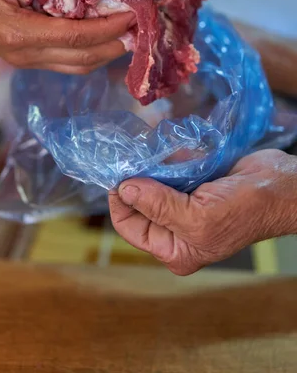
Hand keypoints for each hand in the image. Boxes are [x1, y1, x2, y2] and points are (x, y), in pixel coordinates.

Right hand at [0, 0, 133, 73]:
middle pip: (83, 59)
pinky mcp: (24, 57)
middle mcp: (24, 54)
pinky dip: (88, 52)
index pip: (76, 37)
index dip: (109, 27)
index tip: (134, 12)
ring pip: (75, 66)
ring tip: (129, 32)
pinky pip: (64, 62)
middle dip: (115, 45)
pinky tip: (101, 36)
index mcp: (17, 33)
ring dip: (105, 52)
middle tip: (142, 25)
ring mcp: (24, 60)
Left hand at [109, 149, 296, 274]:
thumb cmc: (245, 210)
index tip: (120, 176)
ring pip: (152, 182)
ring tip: (161, 153)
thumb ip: (159, 206)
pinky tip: (178, 151)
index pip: (130, 227)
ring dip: (154, 165)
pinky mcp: (192, 182)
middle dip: (140, 179)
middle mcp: (175, 230)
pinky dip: (170, 157)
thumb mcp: (199, 217)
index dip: (121, 202)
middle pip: (139, 203)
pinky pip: (169, 168)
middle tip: (139, 158)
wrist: (280, 186)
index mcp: (174, 249)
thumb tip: (124, 190)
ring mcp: (183, 204)